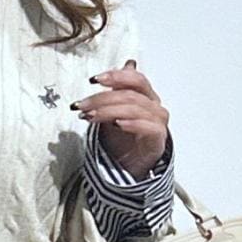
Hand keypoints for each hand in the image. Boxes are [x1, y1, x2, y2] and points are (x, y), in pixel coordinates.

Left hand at [74, 59, 170, 179]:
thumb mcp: (111, 114)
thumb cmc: (123, 139)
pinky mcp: (158, 138)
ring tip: (90, 116)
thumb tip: (101, 77)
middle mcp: (153, 105)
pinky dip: (132, 124)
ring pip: (134, 109)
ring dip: (109, 111)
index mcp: (145, 95)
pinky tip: (117, 124)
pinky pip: (148, 127)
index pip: (134, 78)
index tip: (94, 80)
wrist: (131, 166)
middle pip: (130, 94)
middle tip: (83, 105)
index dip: (115, 76)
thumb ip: (109, 95)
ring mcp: (158, 121)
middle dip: (103, 98)